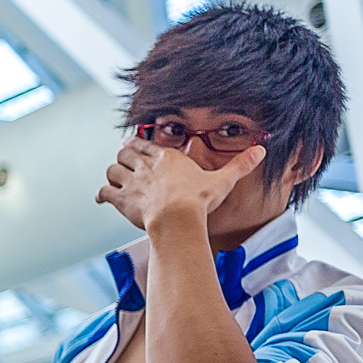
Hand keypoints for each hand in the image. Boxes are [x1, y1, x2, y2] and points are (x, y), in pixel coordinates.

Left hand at [96, 139, 265, 233]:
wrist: (178, 218)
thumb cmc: (198, 201)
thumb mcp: (223, 180)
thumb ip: (240, 165)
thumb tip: (261, 150)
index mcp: (167, 158)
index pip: (146, 145)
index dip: (138, 145)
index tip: (133, 144)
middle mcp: (145, 166)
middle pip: (125, 154)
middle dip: (123, 156)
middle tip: (122, 159)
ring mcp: (131, 182)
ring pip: (112, 170)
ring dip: (112, 174)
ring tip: (114, 178)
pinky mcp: (121, 198)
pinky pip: (104, 192)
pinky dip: (101, 194)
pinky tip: (101, 197)